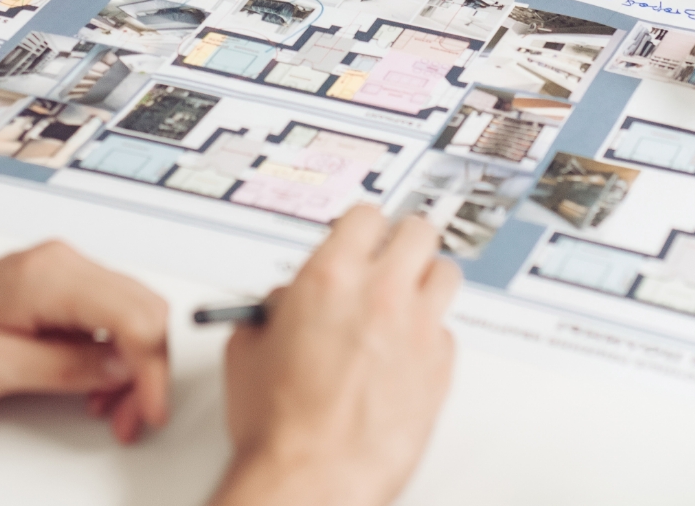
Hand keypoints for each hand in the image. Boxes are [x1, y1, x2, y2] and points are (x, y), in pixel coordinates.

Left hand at [0, 241, 169, 443]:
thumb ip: (64, 366)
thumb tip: (121, 368)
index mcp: (49, 275)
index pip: (134, 315)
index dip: (153, 369)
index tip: (150, 409)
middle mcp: (64, 263)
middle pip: (143, 311)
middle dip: (148, 371)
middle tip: (133, 418)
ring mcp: (64, 273)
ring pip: (132, 316)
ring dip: (134, 366)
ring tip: (113, 410)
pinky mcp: (60, 289)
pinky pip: (109, 318)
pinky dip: (115, 356)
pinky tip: (97, 386)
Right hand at [211, 207, 458, 505]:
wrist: (312, 478)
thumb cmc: (279, 426)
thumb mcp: (248, 351)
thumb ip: (271, 312)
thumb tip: (284, 304)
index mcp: (331, 278)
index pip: (366, 215)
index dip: (362, 227)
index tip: (359, 237)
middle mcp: (381, 294)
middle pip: (419, 231)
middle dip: (404, 242)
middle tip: (391, 259)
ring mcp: (418, 329)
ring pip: (445, 274)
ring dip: (427, 281)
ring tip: (408, 300)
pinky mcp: (441, 367)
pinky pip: (446, 332)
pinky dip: (429, 338)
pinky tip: (407, 354)